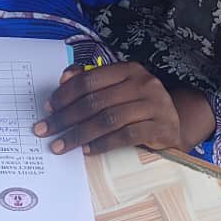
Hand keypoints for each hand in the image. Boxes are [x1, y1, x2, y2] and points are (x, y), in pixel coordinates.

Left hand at [33, 62, 182, 154]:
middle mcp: (143, 83)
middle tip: (45, 129)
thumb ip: (92, 81)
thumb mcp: (119, 89)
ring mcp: (154, 105)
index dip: (65, 94)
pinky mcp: (161, 128)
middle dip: (65, 117)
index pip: (89, 79)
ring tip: (61, 145)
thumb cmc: (138, 106)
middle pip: (95, 101)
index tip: (47, 108)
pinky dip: (103, 144)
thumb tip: (63, 79)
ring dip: (80, 134)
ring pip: (108, 119)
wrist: (175, 123)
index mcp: (129, 69)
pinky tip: (87, 151)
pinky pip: (126, 136)